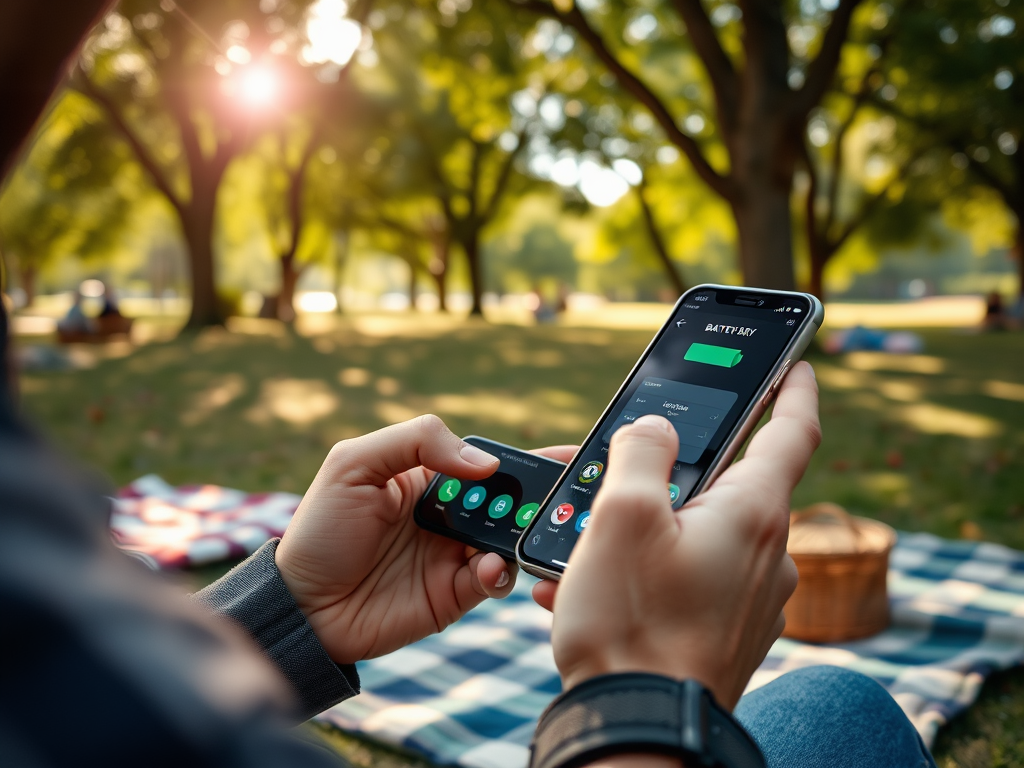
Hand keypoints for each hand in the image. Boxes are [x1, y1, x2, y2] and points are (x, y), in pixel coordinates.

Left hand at [276, 414, 576, 663]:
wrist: (302, 606)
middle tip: (566, 499)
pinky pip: (495, 579)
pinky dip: (501, 571)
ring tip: (524, 532)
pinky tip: (487, 567)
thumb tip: (485, 462)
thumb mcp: (354, 464)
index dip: (523, 459)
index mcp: (428, 476)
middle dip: (540, 498)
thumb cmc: (320, 530)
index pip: (485, 460)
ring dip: (524, 534)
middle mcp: (448, 514)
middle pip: (509, 500)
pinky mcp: (455, 593)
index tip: (566, 456)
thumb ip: (417, 441)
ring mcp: (453, 554)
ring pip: (510, 539)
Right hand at [535, 362, 819, 708]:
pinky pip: (693, 580)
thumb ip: (642, 452)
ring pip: (700, 537)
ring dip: (648, 532)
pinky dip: (651, 573)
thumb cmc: (631, 624)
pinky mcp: (730, 632)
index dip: (796, 389)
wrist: (639, 730)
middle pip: (728, 487)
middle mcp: (767, 556)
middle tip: (625, 478)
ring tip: (586, 553)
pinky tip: (596, 591)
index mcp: (752, 514)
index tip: (798, 364)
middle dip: (675, 476)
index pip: (793, 432)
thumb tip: (655, 430)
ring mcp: (752, 599)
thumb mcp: (621, 516)